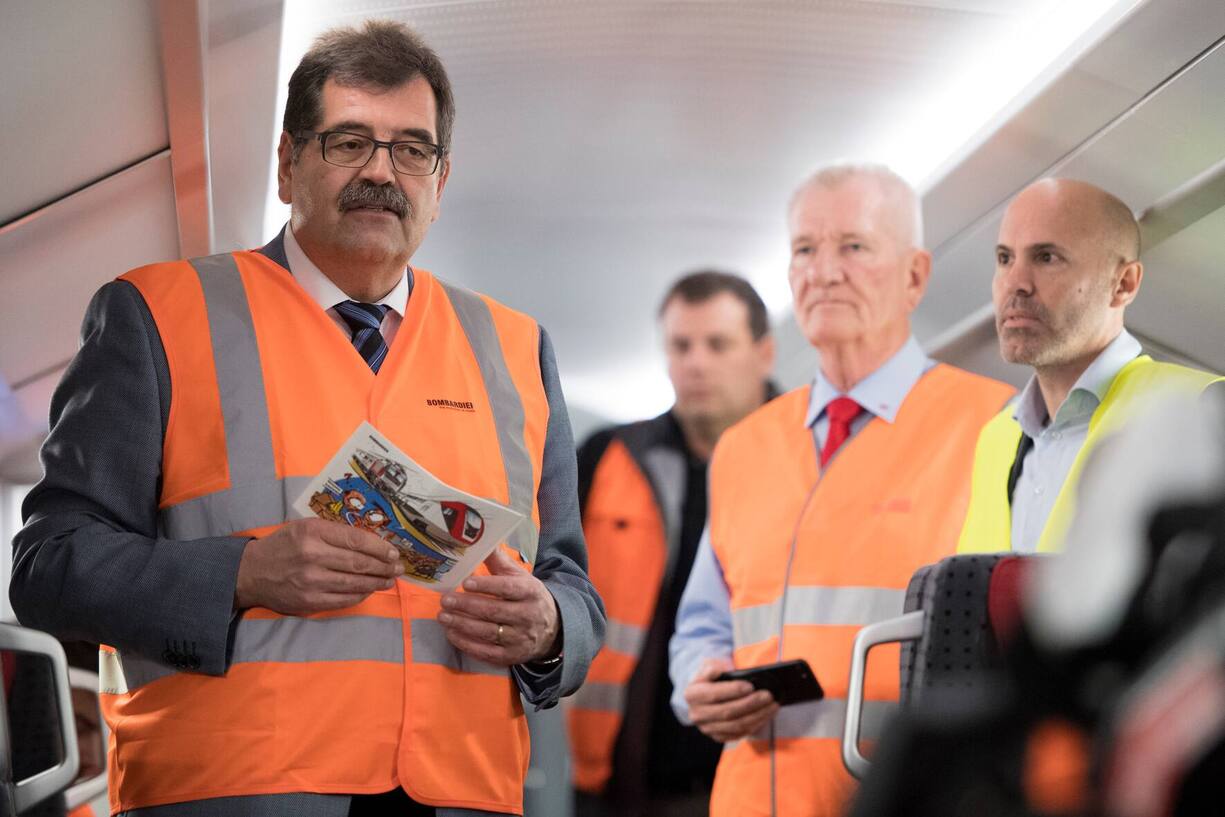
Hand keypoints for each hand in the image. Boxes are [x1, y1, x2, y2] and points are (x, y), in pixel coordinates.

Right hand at [235, 518, 402, 614]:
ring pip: (354, 583)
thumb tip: (372, 543)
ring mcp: (311, 581)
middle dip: (384, 567)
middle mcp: (313, 555)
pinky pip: (343, 600)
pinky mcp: (309, 601)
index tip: (393, 552)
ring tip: (389, 580)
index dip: (380, 547)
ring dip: (377, 583)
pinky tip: (369, 591)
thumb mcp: (306, 527)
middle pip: (359, 563)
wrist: (251, 572)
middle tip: (398, 568)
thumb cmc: (284, 545)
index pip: (356, 540)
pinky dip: (360, 596)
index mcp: (313, 532)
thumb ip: (335, 532)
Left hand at [438, 547, 559, 666]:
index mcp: (530, 592)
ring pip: (487, 632)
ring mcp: (519, 639)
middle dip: (466, 606)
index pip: (507, 589)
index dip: (486, 586)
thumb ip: (500, 562)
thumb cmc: (529, 597)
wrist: (553, 629)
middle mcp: (527, 616)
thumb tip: (480, 541)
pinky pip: (486, 652)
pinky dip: (466, 644)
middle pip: (493, 611)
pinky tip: (451, 634)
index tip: (465, 583)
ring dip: (461, 625)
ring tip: (442, 616)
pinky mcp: (511, 656)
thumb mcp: (520, 578)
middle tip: (445, 600)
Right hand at [684, 657, 778, 742]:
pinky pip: (739, 734)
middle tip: (768, 696)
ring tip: (772, 705)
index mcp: (692, 695)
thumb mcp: (707, 666)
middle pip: (728, 712)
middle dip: (751, 704)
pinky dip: (755, 725)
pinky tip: (766, 715)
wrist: (704, 696)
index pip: (714, 694)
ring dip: (757, 716)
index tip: (751, 686)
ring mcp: (707, 728)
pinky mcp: (718, 736)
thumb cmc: (710, 678)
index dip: (733, 691)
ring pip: (736, 725)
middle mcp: (697, 714)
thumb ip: (711, 667)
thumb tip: (718, 671)